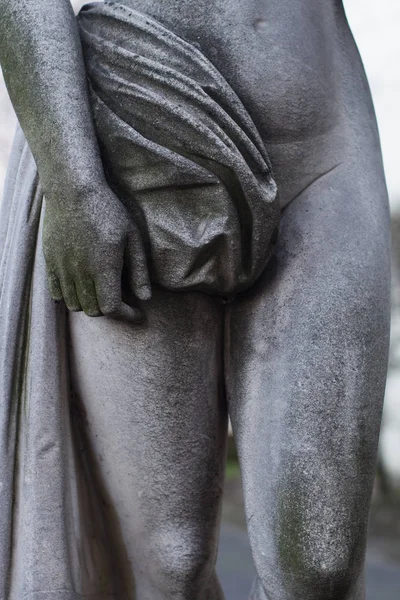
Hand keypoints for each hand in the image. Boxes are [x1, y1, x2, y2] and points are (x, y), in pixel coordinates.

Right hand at [42, 183, 150, 322]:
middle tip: (122, 299)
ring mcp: (62, 269)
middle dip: (110, 310)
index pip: (112, 308)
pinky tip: (81, 288)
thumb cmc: (108, 211)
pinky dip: (69, 298)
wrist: (72, 190)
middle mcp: (80, 273)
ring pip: (75, 305)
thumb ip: (138, 271)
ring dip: (90, 305)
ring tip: (102, 293)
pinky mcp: (50, 262)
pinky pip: (56, 294)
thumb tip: (146, 298)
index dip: (126, 314)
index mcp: (103, 268)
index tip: (137, 312)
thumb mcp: (132, 238)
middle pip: (94, 310)